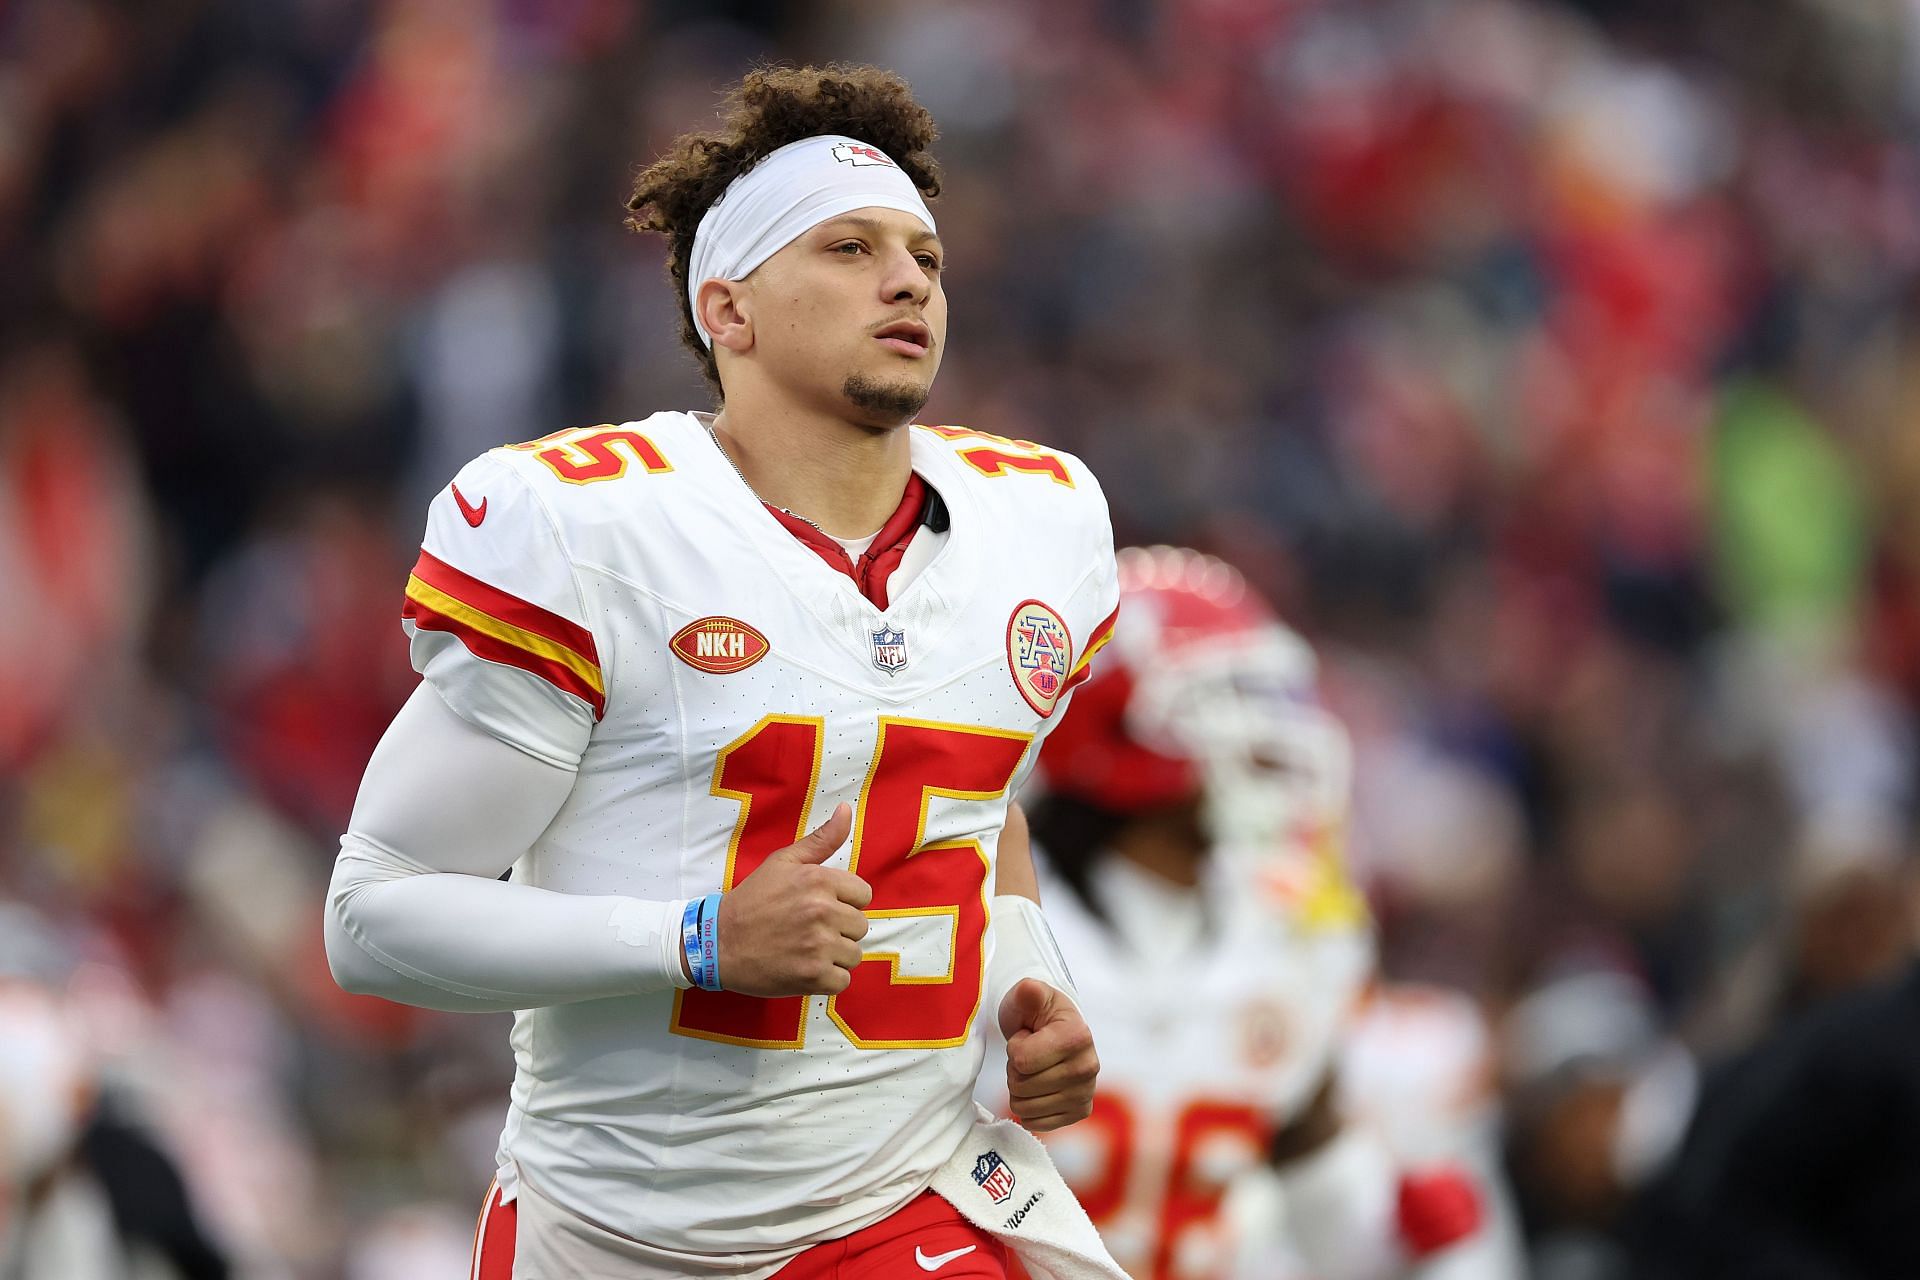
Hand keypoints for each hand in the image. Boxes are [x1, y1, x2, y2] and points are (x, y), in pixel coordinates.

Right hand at [714, 803, 871, 995]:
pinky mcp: (813, 976)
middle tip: (809, 931)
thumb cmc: (752, 900)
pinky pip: (842, 981)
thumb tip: (847, 809)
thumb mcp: (783, 861)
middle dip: (840, 930)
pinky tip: (805, 969)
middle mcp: (823, 911)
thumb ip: (821, 839)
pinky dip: (827, 980)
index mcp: (820, 880)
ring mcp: (819, 945)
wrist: (717, 942)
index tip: (820, 908)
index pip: (863, 895)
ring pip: (854, 955)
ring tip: (806, 950)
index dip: (844, 902)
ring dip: (834, 956)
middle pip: (860, 926)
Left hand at [1000, 977, 1097, 1131]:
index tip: (1027, 1036)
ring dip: (1020, 1090)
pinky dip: (1029, 1109)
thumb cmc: (1037, 1013)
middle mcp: (1089, 1067)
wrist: (1054, 1031)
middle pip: (1021, 1087)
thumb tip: (1029, 989)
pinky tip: (1039, 1089)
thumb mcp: (1028, 996)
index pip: (1021, 1061)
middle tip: (1028, 1054)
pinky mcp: (1080, 1112)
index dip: (1014, 1048)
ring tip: (1034, 1069)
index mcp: (1078, 1036)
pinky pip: (1035, 1123)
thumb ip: (1027, 992)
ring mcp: (1086, 1093)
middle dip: (1015, 1070)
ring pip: (1024, 1108)